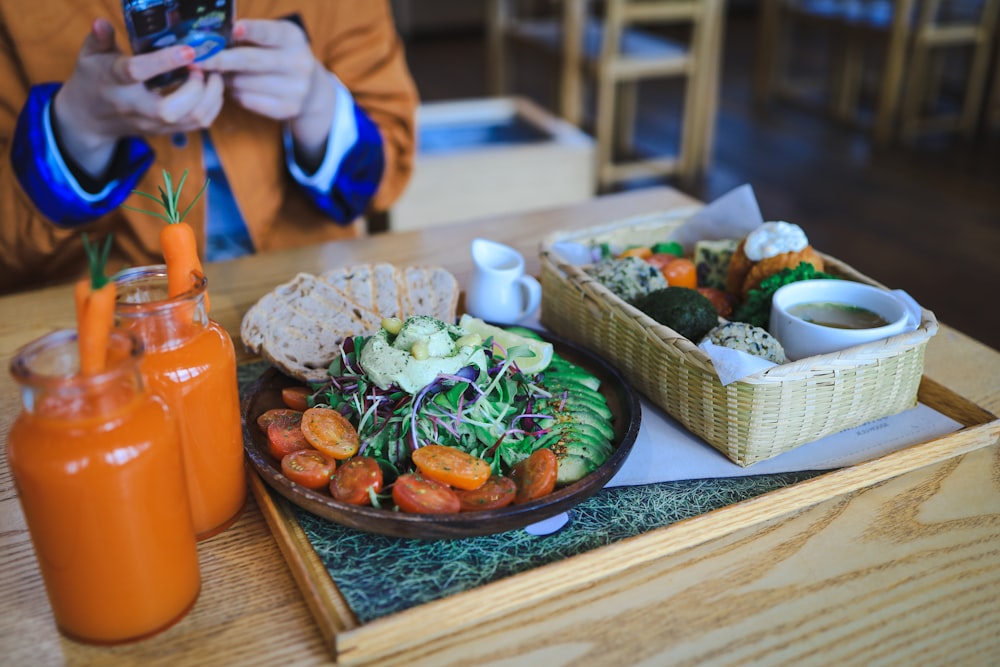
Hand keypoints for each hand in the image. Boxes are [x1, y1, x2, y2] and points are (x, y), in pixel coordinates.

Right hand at [52, 18, 224, 177]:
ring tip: (213, 75)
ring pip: (192, 119)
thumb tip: (102, 22)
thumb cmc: (94, 79)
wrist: (90, 119)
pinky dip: (213, 106)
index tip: (188, 50)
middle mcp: (136, 107)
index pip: (137, 72)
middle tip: (203, 67)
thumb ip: (100, 38)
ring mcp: (154, 123)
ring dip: (212, 97)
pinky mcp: (168, 131)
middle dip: (196, 88)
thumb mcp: (90, 55)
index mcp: (115, 81)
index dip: (164, 61)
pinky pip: (199, 124)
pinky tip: (211, 89)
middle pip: (171, 110)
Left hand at [202, 19, 336, 168]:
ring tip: (227, 75)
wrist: (311, 89)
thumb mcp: (274, 39)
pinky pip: (249, 100)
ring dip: (228, 79)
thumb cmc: (280, 57)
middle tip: (199, 60)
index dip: (251, 31)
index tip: (234, 29)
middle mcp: (299, 63)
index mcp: (293, 38)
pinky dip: (238, 94)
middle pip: (251, 61)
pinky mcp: (288, 109)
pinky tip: (240, 89)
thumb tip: (211, 42)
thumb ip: (249, 36)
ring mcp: (296, 89)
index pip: (269, 33)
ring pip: (244, 83)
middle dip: (221, 60)